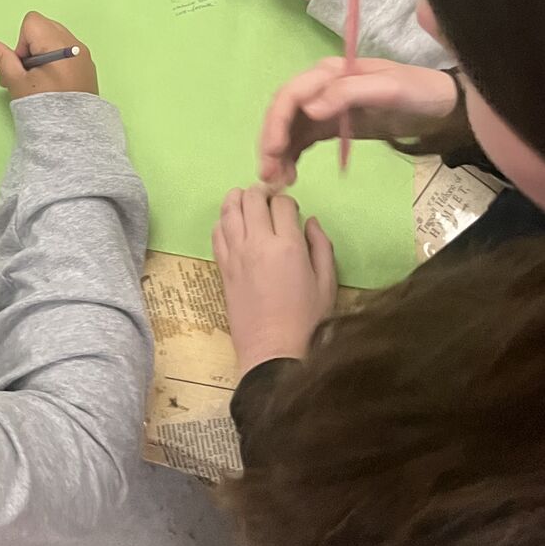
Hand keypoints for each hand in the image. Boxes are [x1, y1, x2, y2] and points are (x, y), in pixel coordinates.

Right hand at [0, 10, 97, 99]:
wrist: (71, 133)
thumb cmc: (42, 107)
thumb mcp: (17, 81)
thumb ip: (0, 57)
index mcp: (58, 44)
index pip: (32, 22)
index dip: (22, 43)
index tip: (24, 66)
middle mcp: (74, 43)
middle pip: (44, 27)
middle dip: (31, 46)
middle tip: (28, 73)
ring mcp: (83, 53)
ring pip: (55, 37)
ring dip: (43, 52)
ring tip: (40, 79)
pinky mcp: (87, 64)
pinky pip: (67, 49)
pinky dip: (56, 59)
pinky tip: (53, 82)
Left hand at [213, 186, 336, 374]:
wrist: (273, 352)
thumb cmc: (307, 321)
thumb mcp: (327, 284)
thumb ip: (321, 246)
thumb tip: (310, 220)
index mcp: (288, 246)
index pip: (282, 203)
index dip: (288, 201)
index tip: (291, 211)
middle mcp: (258, 243)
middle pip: (251, 198)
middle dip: (261, 193)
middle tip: (269, 201)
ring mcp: (236, 254)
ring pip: (229, 208)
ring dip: (238, 199)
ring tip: (248, 202)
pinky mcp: (222, 266)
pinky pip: (217, 231)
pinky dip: (224, 220)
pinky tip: (234, 225)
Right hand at [259, 57, 459, 188]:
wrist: (442, 106)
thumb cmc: (418, 92)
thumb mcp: (389, 89)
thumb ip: (349, 93)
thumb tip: (309, 110)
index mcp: (329, 72)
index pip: (291, 94)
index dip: (277, 122)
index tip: (274, 151)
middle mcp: (320, 86)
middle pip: (283, 112)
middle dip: (271, 141)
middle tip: (267, 174)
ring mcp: (325, 106)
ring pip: (289, 128)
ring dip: (277, 152)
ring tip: (276, 181)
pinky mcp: (332, 125)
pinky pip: (302, 139)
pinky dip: (291, 156)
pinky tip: (290, 175)